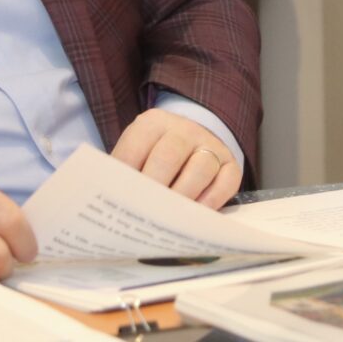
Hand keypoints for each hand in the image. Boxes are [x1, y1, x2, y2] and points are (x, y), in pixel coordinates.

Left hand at [111, 108, 241, 207]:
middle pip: (169, 155)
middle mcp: (184, 129)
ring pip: (201, 167)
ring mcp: (210, 145)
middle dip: (155, 187)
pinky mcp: (231, 164)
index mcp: (153, 123)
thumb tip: (111, 203)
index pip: (136, 146)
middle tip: (145, 213)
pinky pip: (226, 181)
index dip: (127, 176)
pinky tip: (196, 216)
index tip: (121, 201)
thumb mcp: (137, 153)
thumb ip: (124, 172)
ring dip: (184, 195)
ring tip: (170, 220)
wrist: (192, 142)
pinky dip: (212, 201)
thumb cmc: (154, 157)